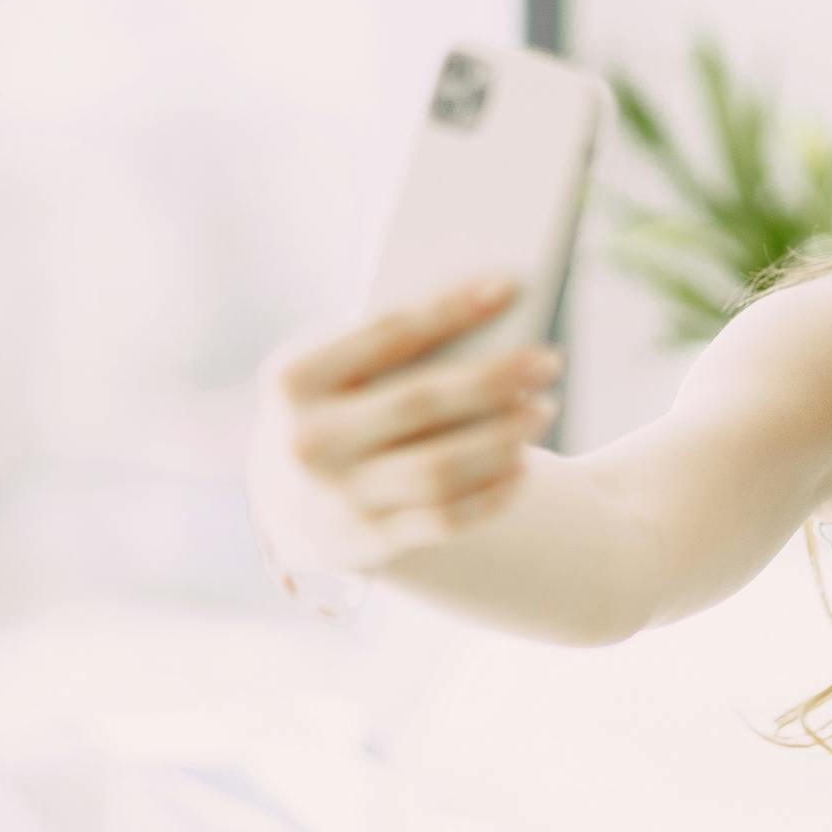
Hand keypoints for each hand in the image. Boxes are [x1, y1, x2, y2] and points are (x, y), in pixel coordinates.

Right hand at [247, 272, 563, 575]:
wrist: (282, 498)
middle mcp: (306, 443)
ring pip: (439, 469)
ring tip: (543, 410)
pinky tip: (522, 466)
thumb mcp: (330, 370)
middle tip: (548, 360)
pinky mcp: (364, 545)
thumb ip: (386, 347)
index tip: (510, 286)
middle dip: (494, 378)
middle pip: (421, 402)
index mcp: (292, 380)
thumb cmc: (330, 408)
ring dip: (503, 439)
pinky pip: (444, 520)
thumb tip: (485, 313)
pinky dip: (491, 494)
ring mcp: (333, 500)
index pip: (387, 334)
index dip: (451, 308)